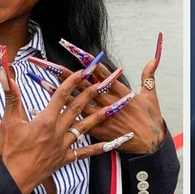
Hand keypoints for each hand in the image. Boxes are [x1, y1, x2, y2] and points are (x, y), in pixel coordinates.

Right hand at [0, 59, 132, 193]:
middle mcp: (57, 132)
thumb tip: (7, 74)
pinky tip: (109, 144)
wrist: (12, 179)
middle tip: (102, 83)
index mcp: (45, 121)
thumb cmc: (9, 151)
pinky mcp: (64, 159)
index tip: (82, 71)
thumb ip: (11, 96)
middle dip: (90, 94)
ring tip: (112, 108)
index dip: (72, 81)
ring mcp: (63, 146)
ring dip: (99, 116)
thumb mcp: (8, 121)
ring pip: (84, 128)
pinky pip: (84, 152)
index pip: (61, 96)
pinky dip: (97, 148)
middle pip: (76, 108)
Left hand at [44, 35, 165, 153]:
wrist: (150, 144)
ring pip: (75, 102)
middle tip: (47, 63)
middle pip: (82, 85)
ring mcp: (101, 117)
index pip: (100, 72)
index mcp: (120, 92)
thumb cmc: (151, 119)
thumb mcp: (151, 95)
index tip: (73, 49)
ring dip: (58, 93)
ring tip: (41, 82)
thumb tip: (152, 60)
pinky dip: (63, 116)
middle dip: (64, 73)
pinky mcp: (97, 130)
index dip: (87, 60)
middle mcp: (107, 102)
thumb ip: (148, 76)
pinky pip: (77, 122)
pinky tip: (50, 112)